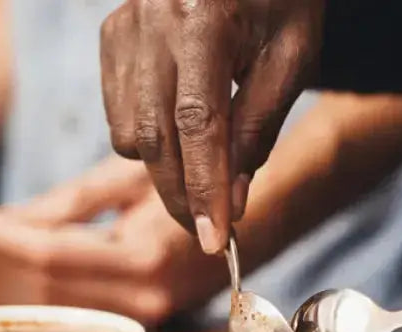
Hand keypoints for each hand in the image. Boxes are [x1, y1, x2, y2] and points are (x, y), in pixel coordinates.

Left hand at [0, 156, 219, 313]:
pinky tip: (58, 258)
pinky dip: (65, 282)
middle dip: (20, 252)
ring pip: (63, 301)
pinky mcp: (148, 323)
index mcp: (144, 256)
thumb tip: (6, 222)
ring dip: (40, 269)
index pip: (53, 256)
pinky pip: (86, 306)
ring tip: (28, 234)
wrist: (258, 216)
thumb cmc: (193, 181)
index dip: (6, 236)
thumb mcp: (128, 178)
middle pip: (50, 285)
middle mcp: (146, 297)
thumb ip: (66, 204)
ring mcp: (149, 317)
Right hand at [100, 0, 324, 253]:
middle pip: (156, 136)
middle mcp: (152, 18)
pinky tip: (181, 131)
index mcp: (205, 16)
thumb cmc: (280, 1)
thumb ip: (259, 129)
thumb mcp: (291, 59)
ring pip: (131, 134)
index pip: (198, 122)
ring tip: (205, 171)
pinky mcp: (110, 37)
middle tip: (210, 231)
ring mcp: (124, 27)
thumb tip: (230, 203)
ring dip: (166, 170)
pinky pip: (119, 117)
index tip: (216, 237)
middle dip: (182, 194)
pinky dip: (148, 141)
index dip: (204, 186)